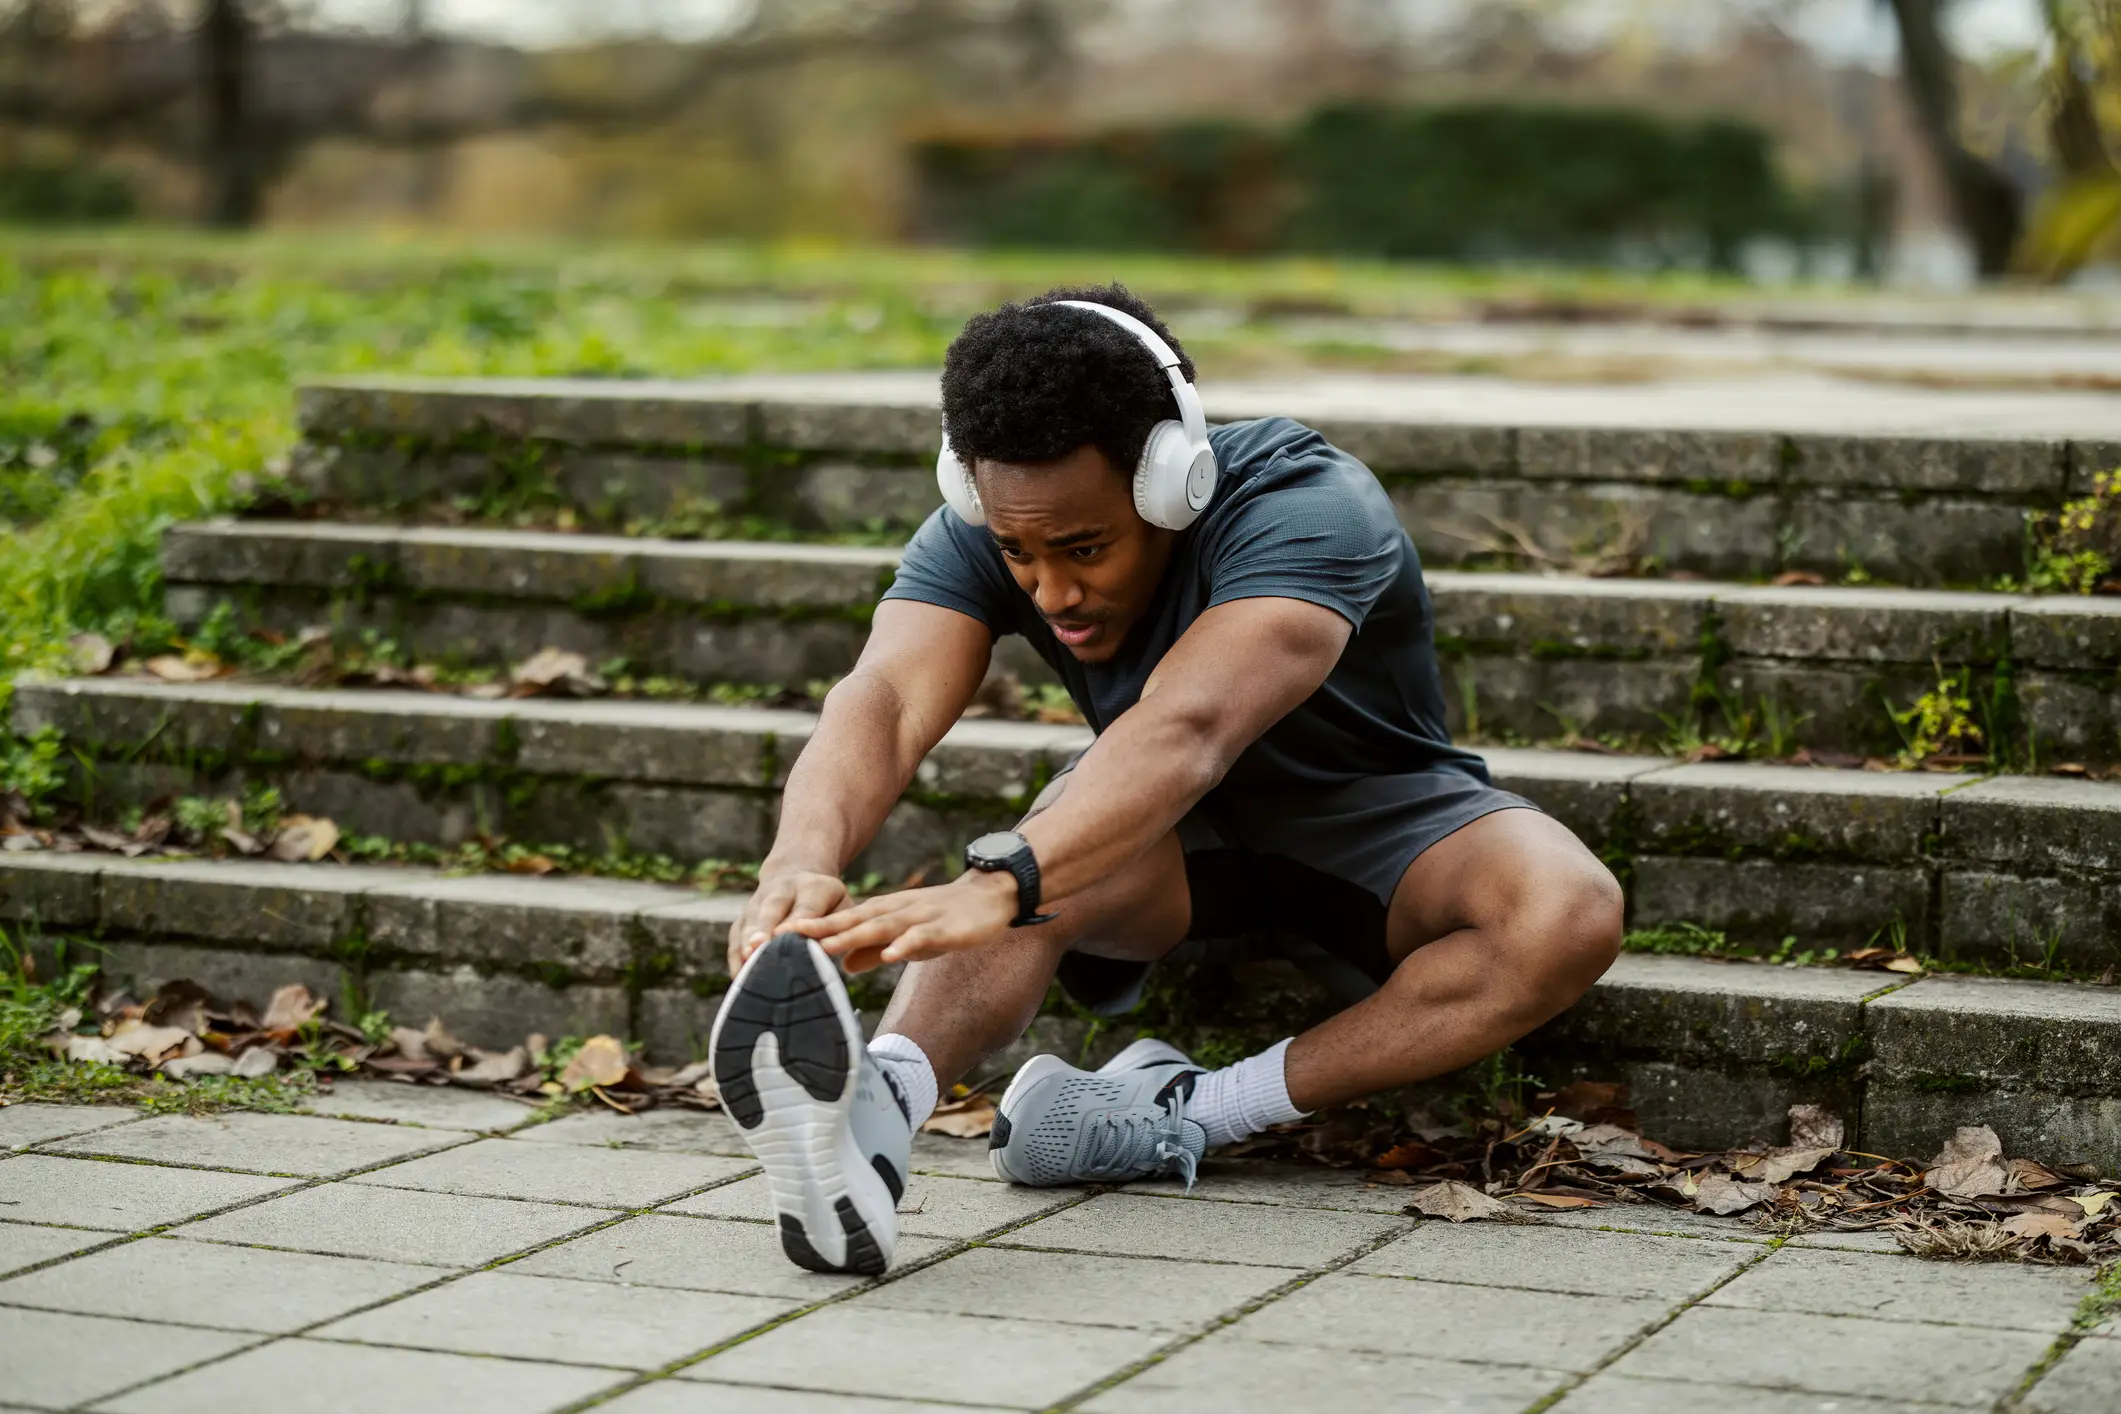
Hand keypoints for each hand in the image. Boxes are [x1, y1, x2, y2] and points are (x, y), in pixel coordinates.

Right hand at [727, 870, 850, 973]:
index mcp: (812, 888)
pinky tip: (738, 976)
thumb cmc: (827, 903)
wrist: (798, 877)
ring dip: (745, 942)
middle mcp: (780, 891)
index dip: (796, 923)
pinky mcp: (743, 917)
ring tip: (744, 963)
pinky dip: (735, 956)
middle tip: (758, 946)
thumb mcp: (842, 906)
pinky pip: (735, 936)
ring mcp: (757, 902)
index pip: (805, 908)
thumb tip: (828, 952)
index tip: (787, 936)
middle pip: (770, 910)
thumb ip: (837, 927)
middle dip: (764, 928)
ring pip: (749, 922)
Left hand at [796, 871, 1021, 972]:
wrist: (990, 896)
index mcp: (882, 914)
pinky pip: (923, 937)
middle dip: (819, 929)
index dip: (809, 931)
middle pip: (852, 921)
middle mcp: (894, 912)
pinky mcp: (944, 928)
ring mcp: (919, 919)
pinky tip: (890, 954)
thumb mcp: (902, 936)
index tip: (775, 940)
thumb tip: (842, 966)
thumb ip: (873, 950)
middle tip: (784, 938)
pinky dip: (905, 945)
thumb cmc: (943, 919)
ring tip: (824, 946)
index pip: (839, 922)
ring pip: (881, 927)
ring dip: (852, 936)